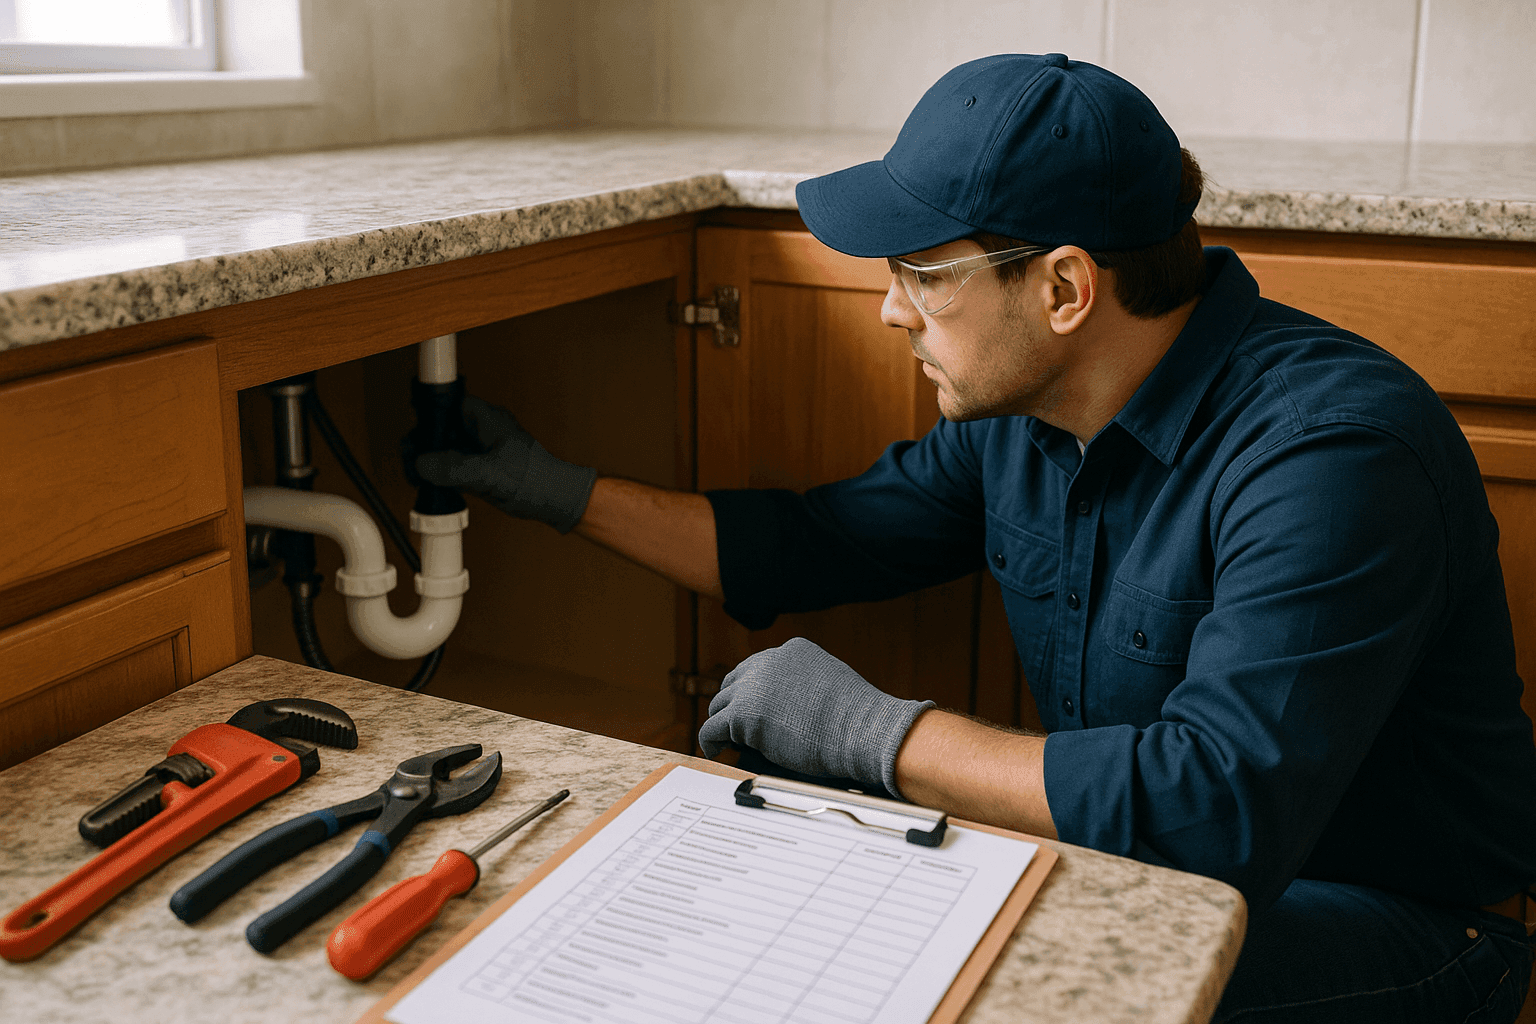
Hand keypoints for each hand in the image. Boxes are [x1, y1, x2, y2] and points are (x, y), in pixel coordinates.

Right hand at [413, 396, 596, 533]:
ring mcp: (478, 451)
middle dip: (425, 443)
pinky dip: (438, 476)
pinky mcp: (477, 470)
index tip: (417, 432)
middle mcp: (480, 431)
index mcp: (487, 419)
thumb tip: (423, 464)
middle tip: (413, 460)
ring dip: (428, 461)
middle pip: (442, 428)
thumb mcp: (490, 472)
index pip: (450, 404)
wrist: (552, 500)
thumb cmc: (535, 479)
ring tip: (417, 475)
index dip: (431, 415)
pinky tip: (429, 486)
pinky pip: (449, 468)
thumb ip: (455, 468)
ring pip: (443, 449)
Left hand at [698, 638, 932, 798]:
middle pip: (734, 682)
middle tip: (735, 729)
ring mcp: (753, 686)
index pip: (758, 667)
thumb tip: (795, 709)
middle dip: (733, 705)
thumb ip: (807, 686)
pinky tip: (716, 752)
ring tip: (725, 743)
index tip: (752, 710)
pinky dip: (711, 742)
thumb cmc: (858, 718)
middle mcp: (768, 662)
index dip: (752, 691)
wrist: (863, 730)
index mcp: (792, 650)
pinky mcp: (743, 714)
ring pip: (720, 704)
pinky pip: (712, 728)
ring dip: (723, 724)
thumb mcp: (832, 683)